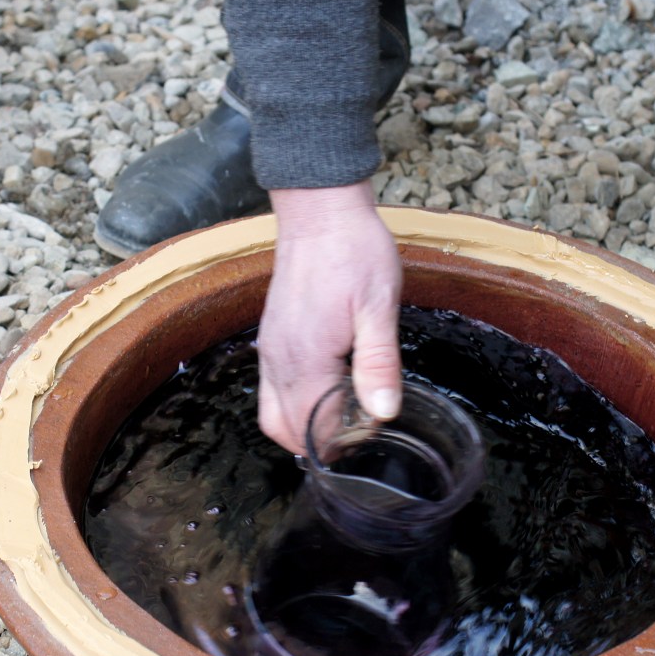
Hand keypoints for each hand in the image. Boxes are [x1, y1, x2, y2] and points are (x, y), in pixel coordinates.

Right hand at [257, 182, 402, 453]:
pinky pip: (271, 389)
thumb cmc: (353, 251)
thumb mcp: (378, 306)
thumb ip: (379, 363)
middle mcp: (280, 360)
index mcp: (307, 358)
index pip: (315, 428)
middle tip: (358, 438)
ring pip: (273, 414)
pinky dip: (293, 406)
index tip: (373, 435)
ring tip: (344, 421)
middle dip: (319, 444)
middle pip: (285, 431)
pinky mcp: (271, 337)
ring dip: (302, 428)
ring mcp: (270, 349)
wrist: (320, 211)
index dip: (344, 442)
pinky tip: (326, 393)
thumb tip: (383, 413)